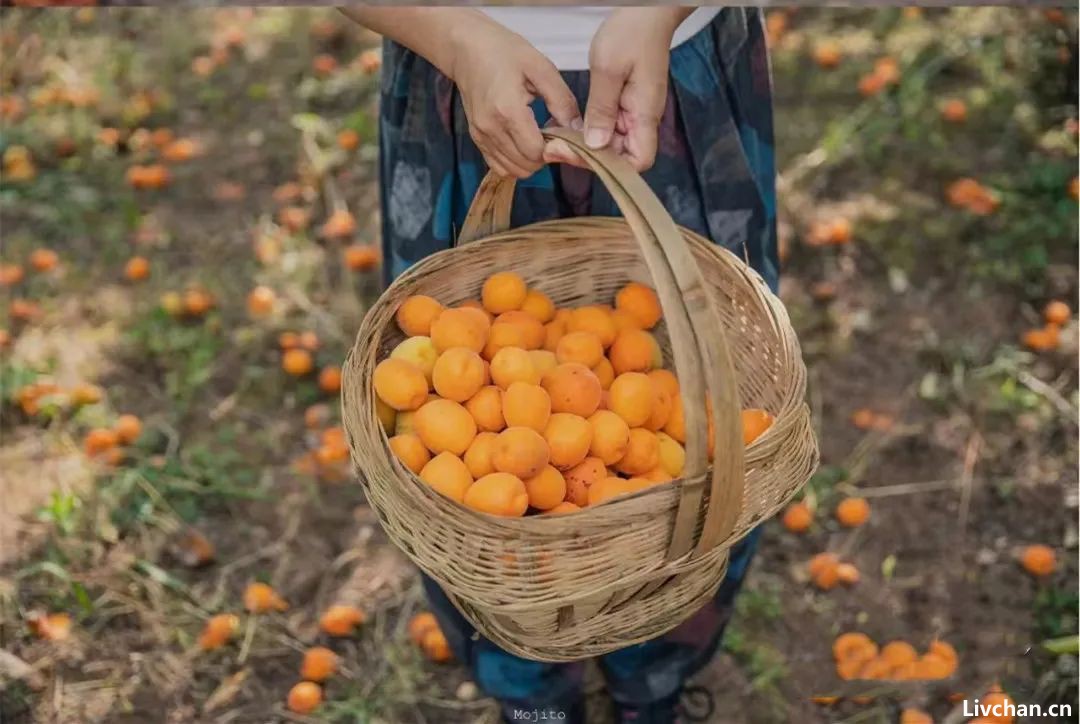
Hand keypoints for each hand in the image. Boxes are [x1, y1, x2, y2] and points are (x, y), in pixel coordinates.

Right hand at [449, 16, 581, 177]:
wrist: (468, 48)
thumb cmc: (505, 52)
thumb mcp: (541, 68)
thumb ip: (562, 101)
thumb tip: (578, 130)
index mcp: (508, 110)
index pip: (536, 152)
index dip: (553, 148)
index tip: (559, 131)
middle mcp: (491, 128)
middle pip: (526, 166)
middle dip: (544, 156)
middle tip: (550, 132)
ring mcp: (481, 136)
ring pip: (513, 170)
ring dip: (530, 160)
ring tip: (536, 135)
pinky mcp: (476, 138)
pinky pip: (499, 166)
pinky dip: (515, 161)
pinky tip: (522, 141)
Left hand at [544, 8, 689, 171]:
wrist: (646, 12)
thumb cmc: (632, 33)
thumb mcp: (609, 69)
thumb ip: (601, 109)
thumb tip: (595, 145)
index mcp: (644, 114)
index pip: (637, 161)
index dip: (611, 167)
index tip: (580, 154)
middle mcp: (642, 119)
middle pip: (620, 156)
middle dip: (588, 157)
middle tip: (555, 147)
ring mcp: (633, 112)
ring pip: (610, 144)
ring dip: (585, 145)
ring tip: (556, 139)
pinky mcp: (624, 104)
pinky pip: (607, 127)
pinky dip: (587, 130)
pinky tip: (567, 126)